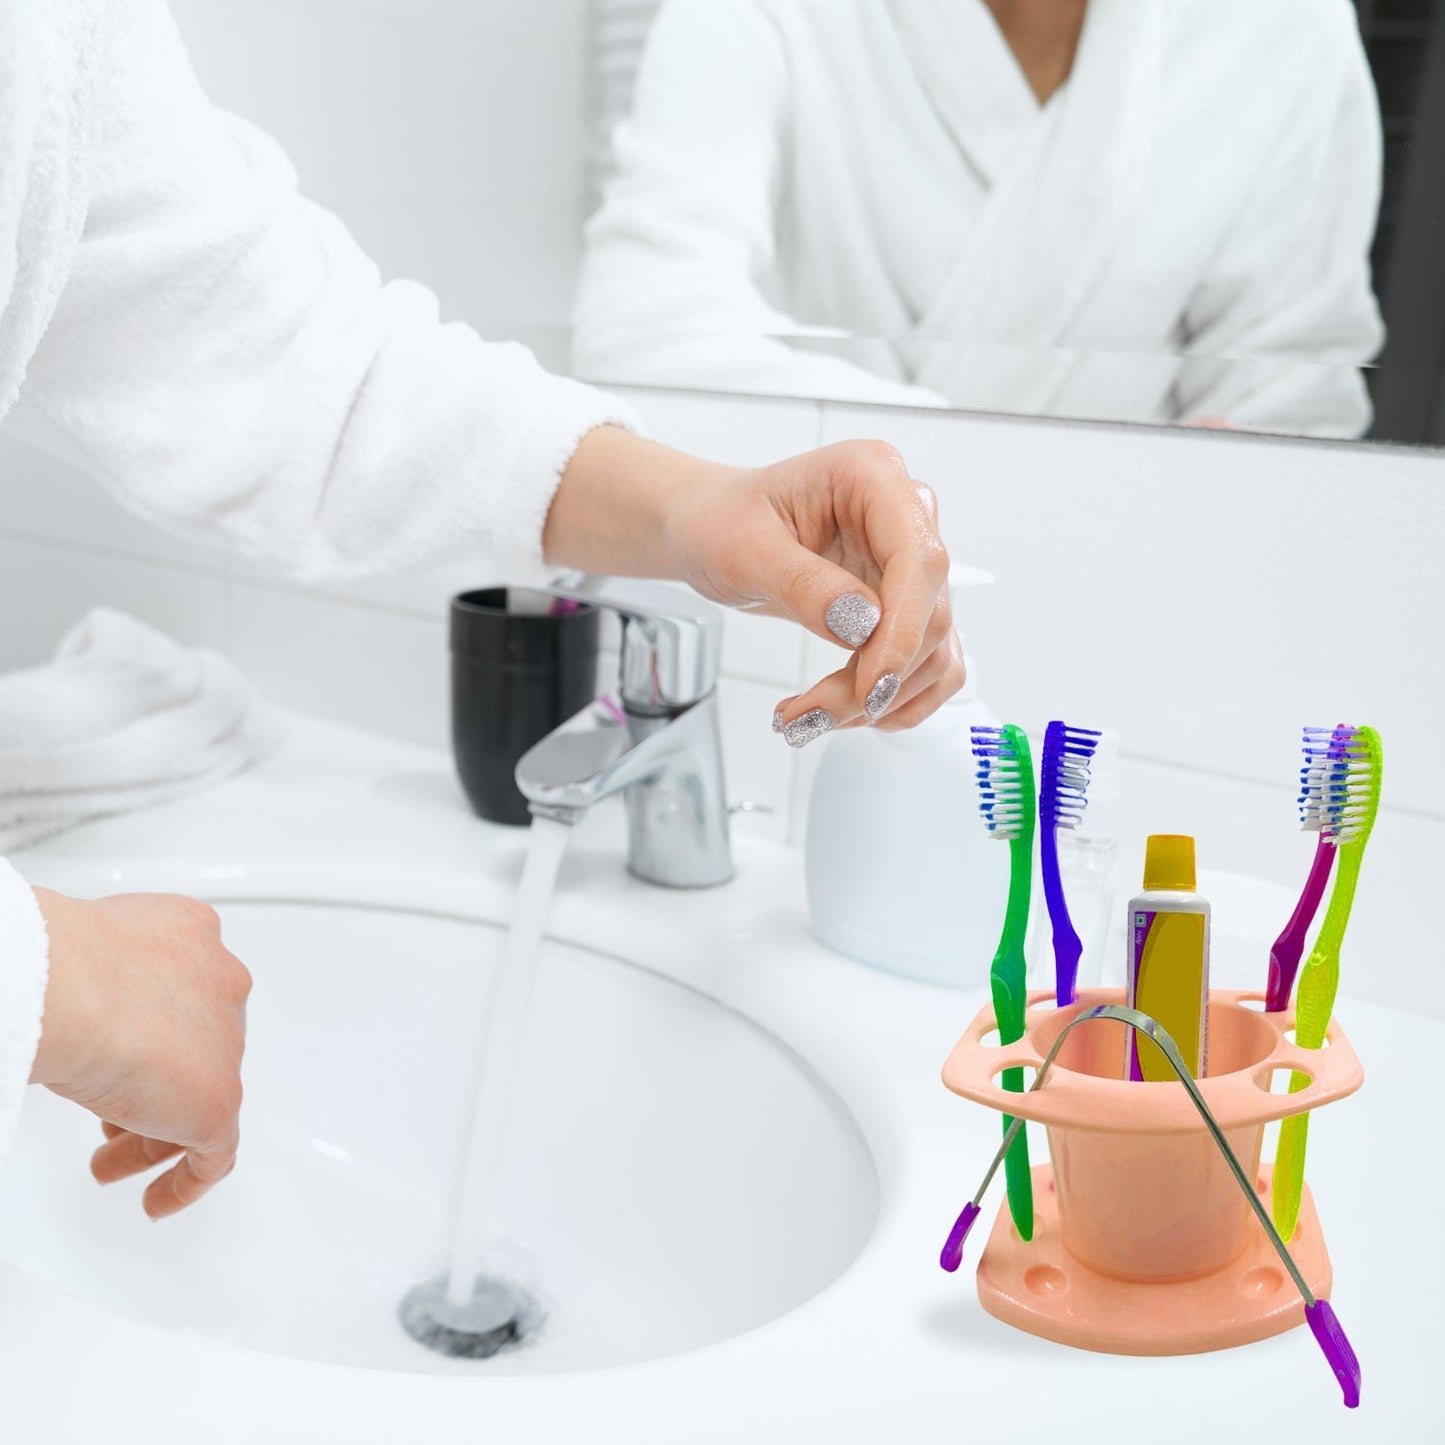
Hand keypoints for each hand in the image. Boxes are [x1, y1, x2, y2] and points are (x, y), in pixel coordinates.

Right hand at [29, 888, 250, 1219]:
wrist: (73, 986)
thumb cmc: (60, 963)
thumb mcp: (81, 955)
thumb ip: (95, 978)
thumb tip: (68, 1006)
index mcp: (190, 936)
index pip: (185, 992)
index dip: (155, 1032)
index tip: (125, 1058)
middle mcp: (218, 983)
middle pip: (197, 1045)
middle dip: (155, 1084)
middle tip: (113, 1116)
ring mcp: (224, 1043)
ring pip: (201, 1097)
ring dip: (156, 1135)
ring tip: (111, 1162)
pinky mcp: (218, 1099)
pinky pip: (215, 1153)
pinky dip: (187, 1180)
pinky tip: (157, 1201)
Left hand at [665, 440, 960, 740]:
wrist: (713, 530)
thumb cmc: (721, 522)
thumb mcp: (745, 550)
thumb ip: (804, 585)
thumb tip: (863, 626)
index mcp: (872, 477)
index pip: (919, 559)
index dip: (903, 630)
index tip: (870, 686)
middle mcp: (904, 516)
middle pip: (930, 615)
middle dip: (875, 679)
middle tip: (811, 715)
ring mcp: (909, 564)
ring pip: (933, 651)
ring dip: (879, 700)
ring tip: (808, 715)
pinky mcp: (905, 605)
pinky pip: (929, 666)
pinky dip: (893, 702)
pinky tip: (844, 711)